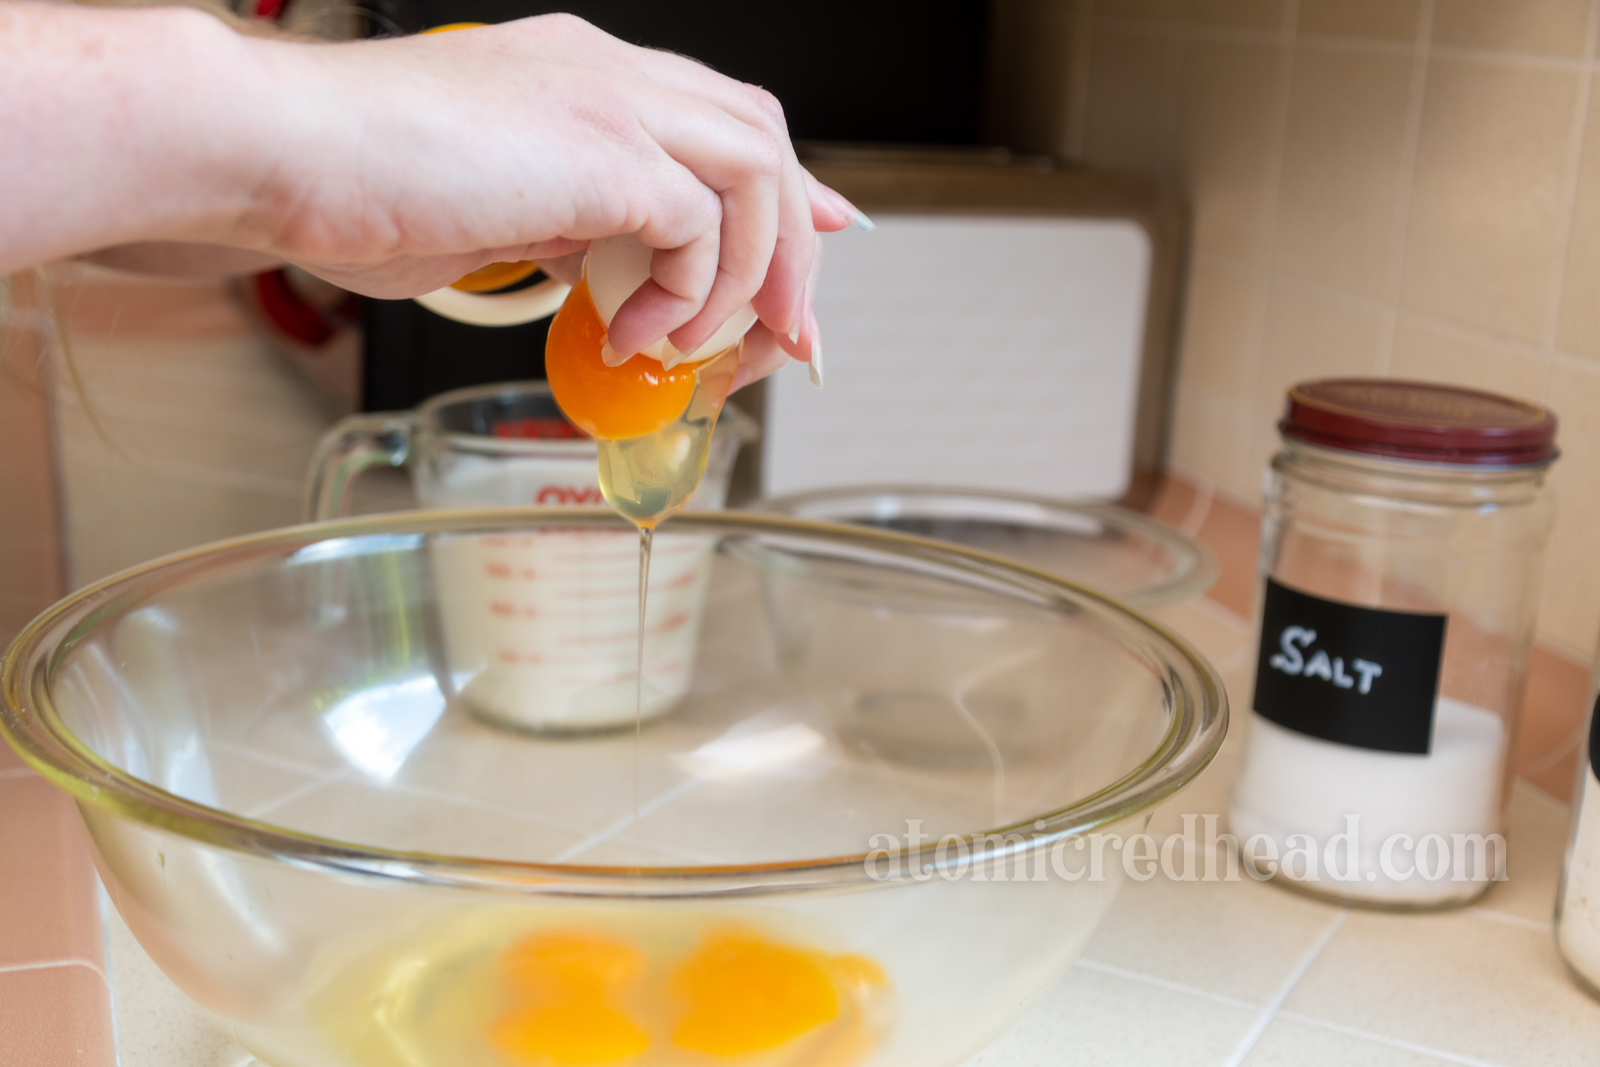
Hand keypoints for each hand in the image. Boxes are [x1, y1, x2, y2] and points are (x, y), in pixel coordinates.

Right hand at [242, 15, 858, 373]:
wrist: (275, 155)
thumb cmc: (353, 188)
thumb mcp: (492, 211)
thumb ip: (568, 228)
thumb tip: (615, 275)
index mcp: (583, 79)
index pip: (721, 118)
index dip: (781, 190)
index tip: (807, 255)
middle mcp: (607, 74)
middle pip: (762, 138)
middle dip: (792, 246)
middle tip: (785, 334)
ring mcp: (608, 101)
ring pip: (756, 172)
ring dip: (751, 277)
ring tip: (700, 347)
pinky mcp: (601, 149)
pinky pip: (699, 225)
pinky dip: (687, 294)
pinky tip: (634, 335)